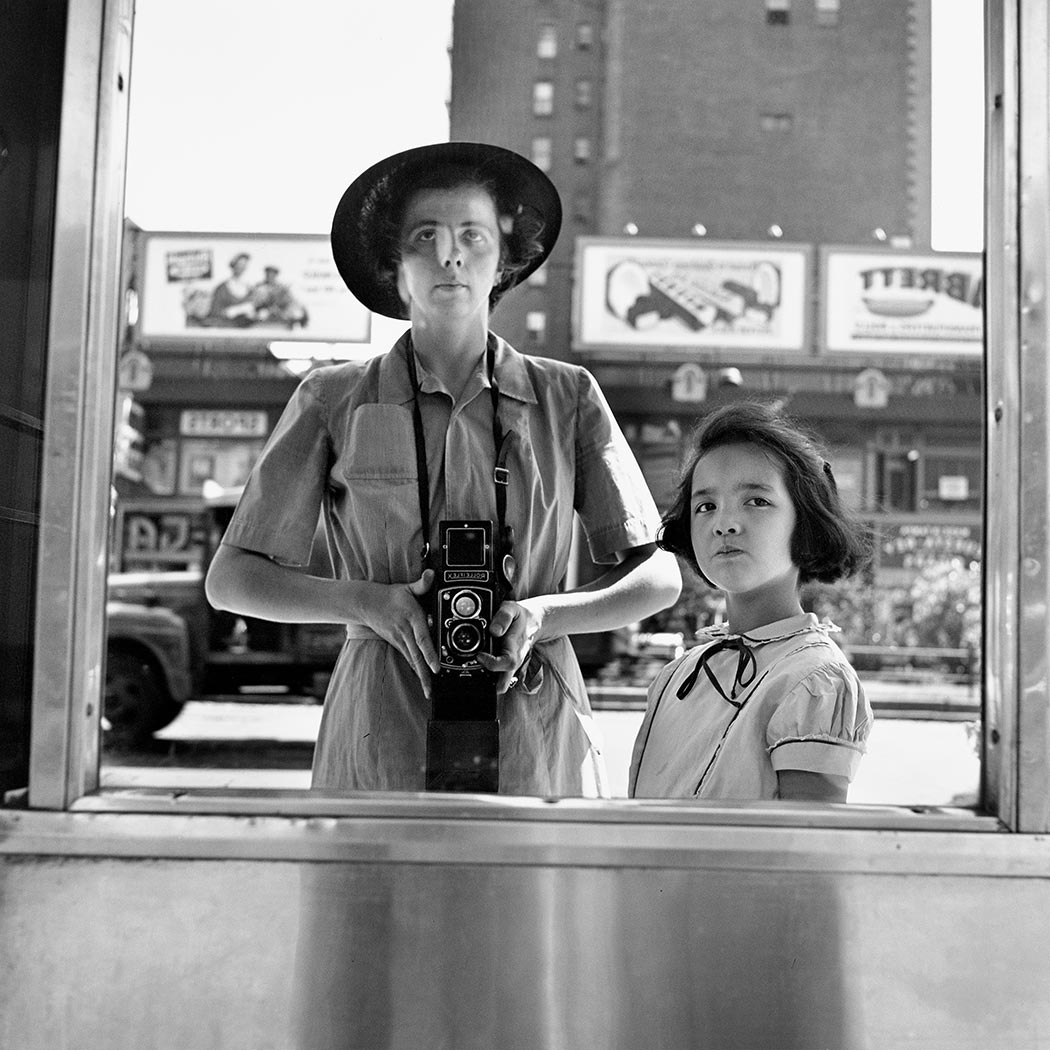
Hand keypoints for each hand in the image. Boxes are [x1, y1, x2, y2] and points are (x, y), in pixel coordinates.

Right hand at [355, 570, 437, 695]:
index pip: (422, 638)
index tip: (436, 667)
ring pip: (413, 660)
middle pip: (417, 656)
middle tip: (432, 689)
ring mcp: (400, 640)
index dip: (429, 653)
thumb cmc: (390, 596)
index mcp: (412, 618)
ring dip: (421, 676)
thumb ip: (422, 584)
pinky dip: (415, 670)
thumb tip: (432, 574)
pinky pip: (408, 659)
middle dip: (425, 673)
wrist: (366, 603)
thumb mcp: (406, 588)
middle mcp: (406, 632)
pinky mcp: (397, 643)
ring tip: (428, 691)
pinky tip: (421, 681)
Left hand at [478, 597, 543, 693]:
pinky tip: (479, 666)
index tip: (479, 655)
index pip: (506, 663)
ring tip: (474, 670)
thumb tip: (494, 631)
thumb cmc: (520, 616)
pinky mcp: (507, 666)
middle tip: (475, 673)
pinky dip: (488, 675)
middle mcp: (514, 660)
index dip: (492, 663)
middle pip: (503, 683)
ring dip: (487, 681)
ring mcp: (511, 665)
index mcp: (515, 648)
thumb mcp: (512, 609)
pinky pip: (498, 678)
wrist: (533, 622)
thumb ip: (503, 617)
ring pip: (500, 684)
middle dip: (487, 684)